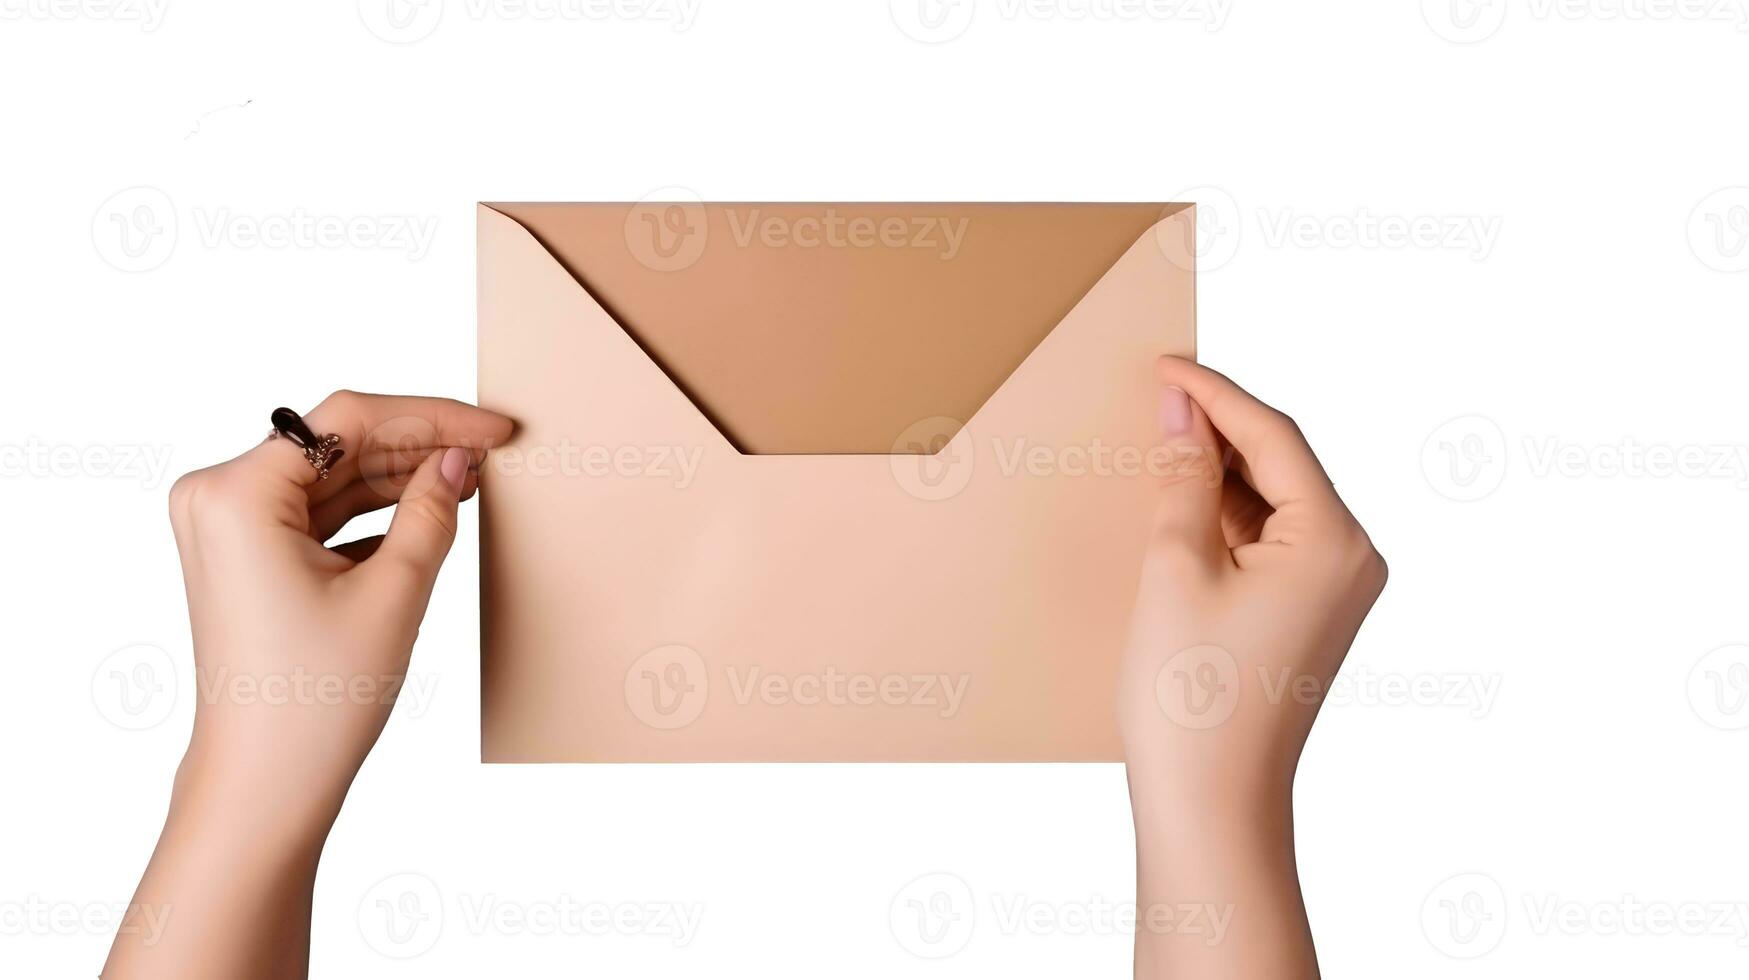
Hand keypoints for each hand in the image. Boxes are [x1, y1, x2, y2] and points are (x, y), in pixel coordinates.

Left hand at [104, 391, 510, 979]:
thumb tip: (458, 461)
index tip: (494, 429)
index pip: (350, 421)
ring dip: (400, 475)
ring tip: (471, 478)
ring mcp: (226, 527)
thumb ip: (431, 512)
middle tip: (492, 451)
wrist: (264, 783)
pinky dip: (373, 510)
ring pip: (332, 475)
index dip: (434, 416)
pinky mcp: (244, 555)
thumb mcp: (393, 594)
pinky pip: (318, 511)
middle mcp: (218, 498)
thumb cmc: (313, 701)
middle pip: (338, 442)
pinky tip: (429, 510)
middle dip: (419, 444)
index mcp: (236, 494)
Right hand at [1118, 357, 1385, 978]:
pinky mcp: (1304, 615)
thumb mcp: (1175, 569)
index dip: (1215, 393)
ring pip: (1272, 503)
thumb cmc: (1194, 700)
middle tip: (1155, 395)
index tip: (1166, 365)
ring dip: (1216, 474)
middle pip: (1281, 464)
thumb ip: (1182, 480)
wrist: (1212, 805)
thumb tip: (1183, 415)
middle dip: (1218, 429)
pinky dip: (1222, 518)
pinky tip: (1176, 506)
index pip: (1274, 437)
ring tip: (1156, 444)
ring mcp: (1332, 591)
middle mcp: (1350, 560)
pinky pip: (1267, 542)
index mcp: (1335, 541)